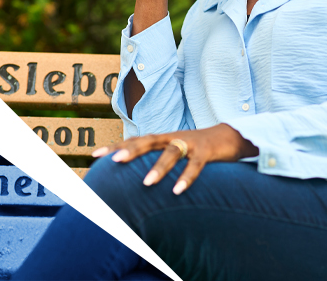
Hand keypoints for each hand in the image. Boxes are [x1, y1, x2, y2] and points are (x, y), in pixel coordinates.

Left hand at [92, 124, 256, 194]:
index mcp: (163, 138)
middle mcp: (174, 138)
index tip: (95, 155)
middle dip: (131, 150)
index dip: (116, 146)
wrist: (232, 135)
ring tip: (146, 183)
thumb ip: (157, 160)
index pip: (136, 140)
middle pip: (149, 141)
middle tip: (114, 161)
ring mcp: (191, 143)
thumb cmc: (198, 148)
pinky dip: (186, 177)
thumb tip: (134, 179)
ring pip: (172, 152)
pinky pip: (195, 165)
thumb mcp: (175, 151)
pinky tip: (177, 191)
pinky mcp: (207, 151)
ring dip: (159, 167)